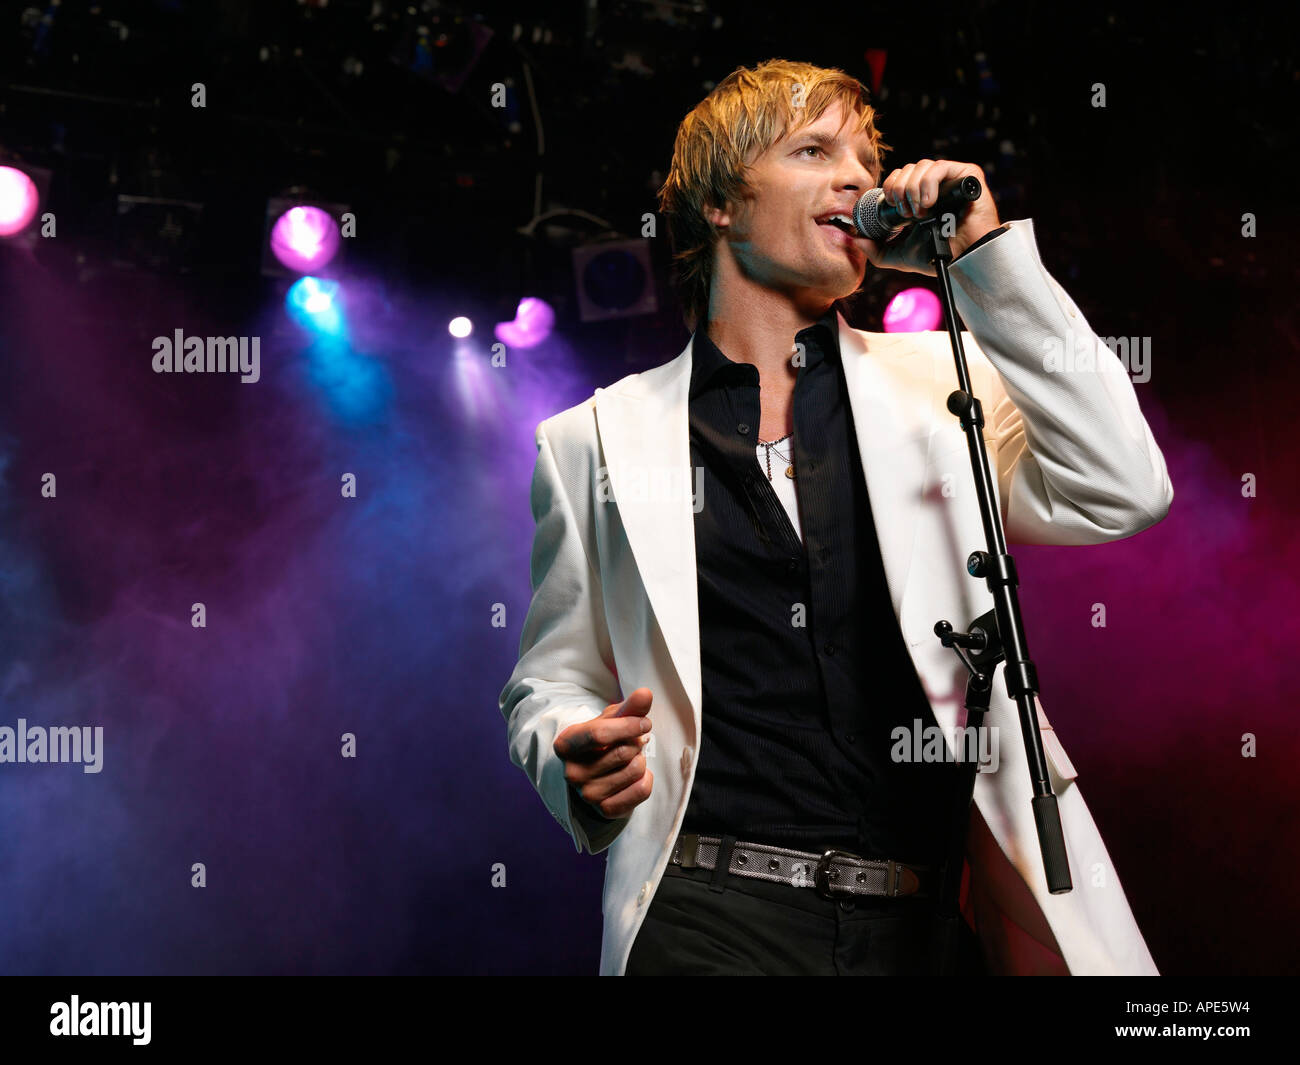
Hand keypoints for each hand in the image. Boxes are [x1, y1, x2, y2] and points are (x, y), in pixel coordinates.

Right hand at [553, 687, 654, 819]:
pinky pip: (642, 790)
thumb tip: (646, 693)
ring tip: (629, 760)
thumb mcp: (610, 720)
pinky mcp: (605, 810)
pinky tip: (635, 776)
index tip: (645, 722)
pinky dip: (646, 779)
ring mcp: (587, 795)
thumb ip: (629, 707)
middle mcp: (572, 773)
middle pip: (623, 752)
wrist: (593, 774)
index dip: (628, 725)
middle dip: (637, 743)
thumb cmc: (601, 741)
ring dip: (641, 760)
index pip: (599, 734)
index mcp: (566, 745)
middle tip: (633, 743)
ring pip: (635, 770)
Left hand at [864, 159, 1001, 274]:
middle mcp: (935, 184)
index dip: (891, 186)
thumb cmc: (938, 256)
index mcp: (920, 195)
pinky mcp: (967, 174)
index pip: (899, 176)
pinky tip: (930, 203)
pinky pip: (940, 167)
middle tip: (906, 213)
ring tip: (921, 213)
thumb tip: (856, 240)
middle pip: (908, 168)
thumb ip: (878, 252)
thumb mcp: (900, 256)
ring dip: (913, 189)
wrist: (963, 259)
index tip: (893, 207)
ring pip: (922, 166)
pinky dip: (928, 184)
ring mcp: (951, 178)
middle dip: (900, 189)